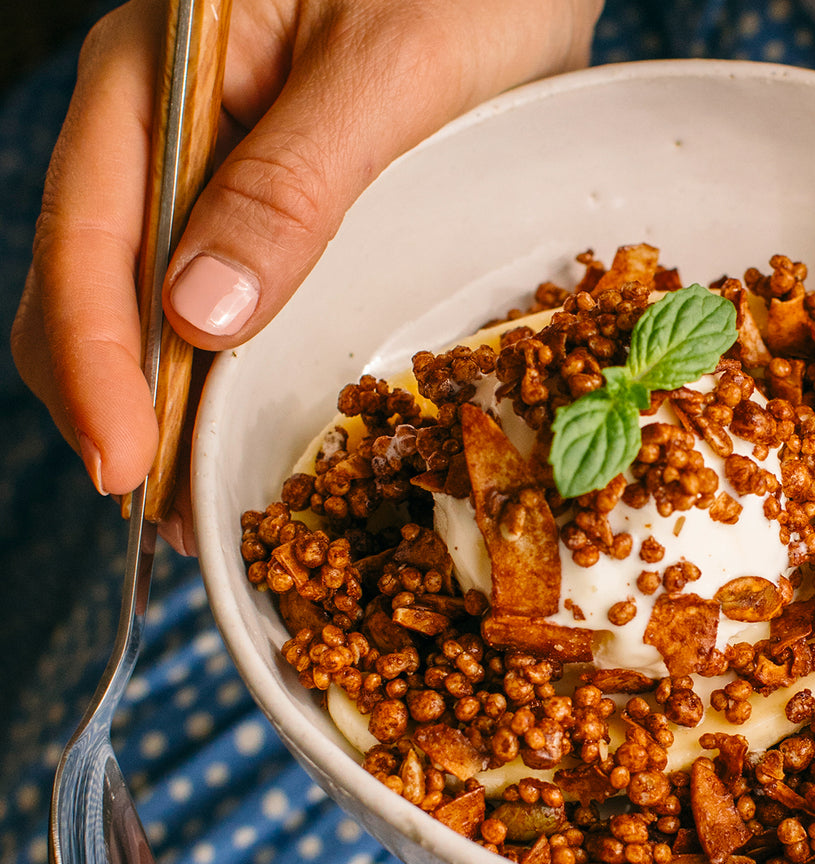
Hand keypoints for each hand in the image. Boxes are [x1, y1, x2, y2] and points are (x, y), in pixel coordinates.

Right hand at [10, 0, 600, 553]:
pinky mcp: (279, 188)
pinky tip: (244, 418)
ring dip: (169, 396)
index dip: (97, 360)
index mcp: (164, 68)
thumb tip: (196, 316)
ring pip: (154, 291)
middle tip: (167, 511)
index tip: (126, 464)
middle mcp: (173, 116)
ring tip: (198, 493)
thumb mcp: (391, 73)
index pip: (89, 229)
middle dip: (120, 398)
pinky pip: (227, 282)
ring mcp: (221, 155)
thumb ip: (292, 182)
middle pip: (98, 274)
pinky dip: (225, 361)